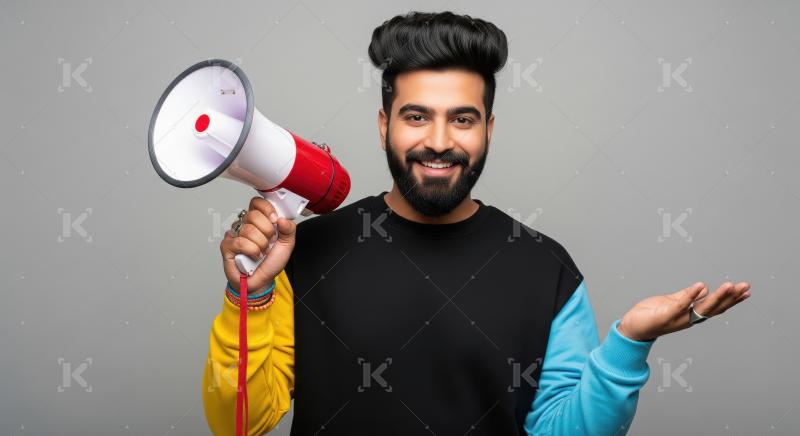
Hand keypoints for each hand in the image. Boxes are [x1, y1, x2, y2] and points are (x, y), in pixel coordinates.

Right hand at [220, 196, 296, 294]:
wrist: (261, 281)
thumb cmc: (270, 263)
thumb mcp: (286, 245)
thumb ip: (289, 229)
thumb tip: (282, 219)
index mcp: (259, 220)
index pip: (257, 202)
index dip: (267, 209)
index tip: (275, 220)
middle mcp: (245, 224)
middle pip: (253, 215)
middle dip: (267, 231)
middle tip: (269, 242)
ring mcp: (234, 234)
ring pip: (248, 230)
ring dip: (260, 245)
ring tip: (261, 252)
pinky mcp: (227, 246)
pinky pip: (240, 242)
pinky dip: (251, 251)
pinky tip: (253, 256)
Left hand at [617, 281, 751, 341]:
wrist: (632, 328)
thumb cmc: (652, 315)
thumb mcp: (672, 302)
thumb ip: (687, 296)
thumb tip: (704, 289)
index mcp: (691, 314)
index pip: (715, 306)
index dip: (731, 300)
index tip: (746, 291)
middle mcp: (688, 318)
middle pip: (713, 307)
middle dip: (730, 297)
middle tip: (745, 286)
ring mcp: (678, 318)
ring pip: (701, 307)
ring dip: (717, 297)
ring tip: (729, 285)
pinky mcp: (666, 316)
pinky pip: (681, 304)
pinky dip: (691, 295)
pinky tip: (700, 286)